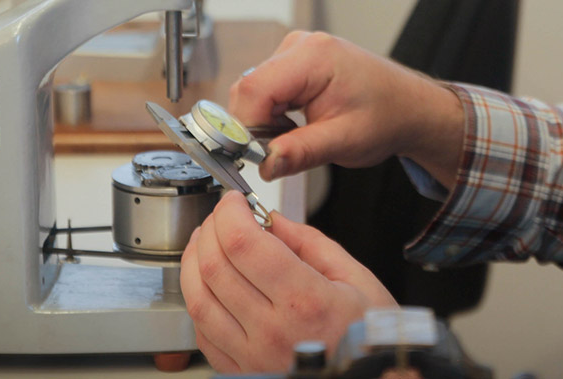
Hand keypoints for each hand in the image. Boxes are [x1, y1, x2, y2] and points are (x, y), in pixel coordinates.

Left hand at [181, 191, 397, 372]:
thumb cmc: (369, 337)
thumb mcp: (356, 278)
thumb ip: (309, 243)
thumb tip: (271, 220)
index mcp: (305, 301)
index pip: (243, 243)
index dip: (230, 212)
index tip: (235, 200)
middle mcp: (272, 332)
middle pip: (214, 267)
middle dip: (211, 228)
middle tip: (223, 215)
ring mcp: (252, 358)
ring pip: (197, 301)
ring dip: (193, 262)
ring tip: (206, 242)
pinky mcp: (242, 373)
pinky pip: (202, 333)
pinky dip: (198, 300)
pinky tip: (210, 284)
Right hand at [229, 31, 464, 185]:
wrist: (407, 106)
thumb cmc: (386, 116)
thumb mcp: (344, 141)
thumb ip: (300, 152)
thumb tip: (265, 164)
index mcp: (314, 56)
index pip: (255, 89)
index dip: (246, 125)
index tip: (252, 156)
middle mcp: (301, 45)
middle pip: (249, 87)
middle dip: (254, 125)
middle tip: (275, 154)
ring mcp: (296, 49)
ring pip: (254, 89)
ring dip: (263, 120)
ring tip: (296, 137)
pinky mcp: (294, 60)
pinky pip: (265, 88)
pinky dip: (271, 112)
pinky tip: (294, 125)